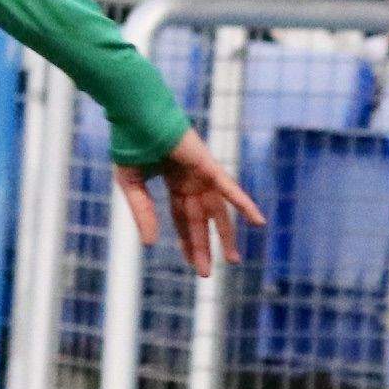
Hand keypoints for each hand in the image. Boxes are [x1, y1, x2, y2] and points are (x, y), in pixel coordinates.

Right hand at [116, 127, 262, 279]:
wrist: (136, 116)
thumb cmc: (130, 142)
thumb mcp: (131, 185)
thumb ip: (142, 213)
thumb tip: (150, 244)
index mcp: (173, 183)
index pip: (182, 219)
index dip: (186, 241)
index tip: (191, 263)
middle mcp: (191, 181)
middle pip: (200, 220)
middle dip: (204, 246)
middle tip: (207, 273)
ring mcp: (201, 174)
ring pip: (218, 211)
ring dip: (227, 236)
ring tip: (233, 260)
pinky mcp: (208, 165)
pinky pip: (229, 188)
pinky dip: (244, 205)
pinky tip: (258, 222)